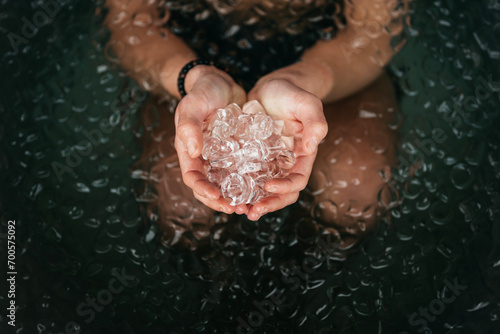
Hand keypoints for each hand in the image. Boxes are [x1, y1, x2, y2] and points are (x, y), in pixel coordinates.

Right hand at [174, 66, 247, 214]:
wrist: (220, 81)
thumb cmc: (202, 91)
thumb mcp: (192, 105)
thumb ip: (189, 126)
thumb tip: (193, 152)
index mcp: (189, 151)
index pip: (193, 178)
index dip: (203, 191)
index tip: (218, 198)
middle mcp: (204, 158)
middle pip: (209, 188)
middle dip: (221, 201)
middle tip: (238, 209)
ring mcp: (221, 157)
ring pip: (226, 184)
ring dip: (236, 196)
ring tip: (250, 206)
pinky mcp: (236, 152)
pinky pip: (241, 171)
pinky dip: (249, 182)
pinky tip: (262, 188)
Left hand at [246, 77, 327, 220]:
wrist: (272, 86)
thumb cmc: (292, 93)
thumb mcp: (307, 103)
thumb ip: (315, 123)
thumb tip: (312, 147)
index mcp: (302, 156)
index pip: (297, 180)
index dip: (286, 188)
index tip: (270, 187)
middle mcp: (286, 164)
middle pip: (280, 192)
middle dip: (268, 204)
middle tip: (252, 211)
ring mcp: (269, 162)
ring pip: (262, 189)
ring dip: (252, 201)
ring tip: (238, 209)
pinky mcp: (252, 157)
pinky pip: (246, 176)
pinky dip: (239, 186)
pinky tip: (225, 191)